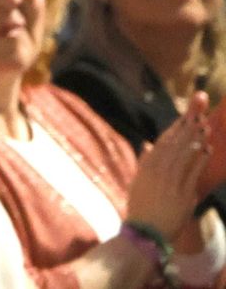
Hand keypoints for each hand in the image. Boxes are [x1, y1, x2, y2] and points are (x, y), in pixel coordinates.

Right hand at [127, 92, 210, 238]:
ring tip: (205, 127)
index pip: (163, 141)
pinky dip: (200, 159)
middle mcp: (157, 170)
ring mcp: (170, 181)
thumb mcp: (138, 181)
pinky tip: (207, 149)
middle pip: (175, 144)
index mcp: (147, 166)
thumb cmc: (142, 207)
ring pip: (185, 154)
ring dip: (196, 139)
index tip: (185, 116)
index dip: (176, 128)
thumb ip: (145, 162)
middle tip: (199, 114)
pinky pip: (193, 172)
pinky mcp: (182, 193)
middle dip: (188, 128)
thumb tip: (147, 145)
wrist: (146, 231)